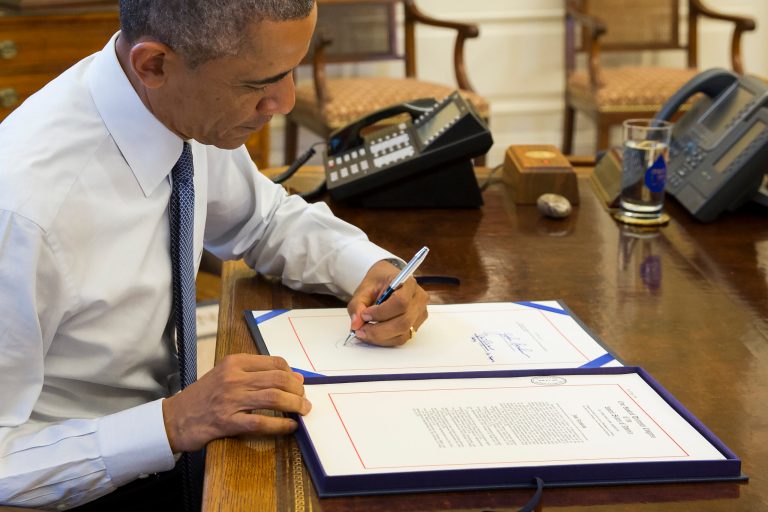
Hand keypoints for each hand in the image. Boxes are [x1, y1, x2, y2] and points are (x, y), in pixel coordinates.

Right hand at [161, 353, 310, 451]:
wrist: (174, 418)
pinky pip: (262, 422)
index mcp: (235, 362)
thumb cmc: (204, 396)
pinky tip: (290, 427)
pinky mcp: (227, 422)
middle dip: (298, 390)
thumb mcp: (226, 375)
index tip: (298, 382)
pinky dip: (281, 425)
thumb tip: (294, 377)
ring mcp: (230, 399)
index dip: (292, 373)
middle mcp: (233, 378)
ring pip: (274, 398)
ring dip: (295, 406)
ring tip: (303, 411)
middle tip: (304, 400)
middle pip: (278, 379)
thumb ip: (256, 374)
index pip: (274, 362)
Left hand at [347, 260, 428, 345]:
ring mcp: (419, 314)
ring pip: (403, 333)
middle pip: (403, 322)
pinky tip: (373, 334)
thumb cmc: (377, 282)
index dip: (381, 313)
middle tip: (360, 330)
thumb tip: (356, 324)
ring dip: (380, 337)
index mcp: (409, 283)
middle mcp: (419, 299)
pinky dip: (385, 339)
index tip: (364, 315)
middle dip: (379, 330)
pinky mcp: (415, 325)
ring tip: (364, 332)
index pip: (400, 302)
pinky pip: (401, 338)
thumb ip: (358, 305)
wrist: (386, 281)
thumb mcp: (364, 289)